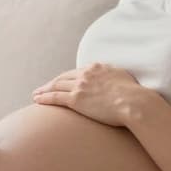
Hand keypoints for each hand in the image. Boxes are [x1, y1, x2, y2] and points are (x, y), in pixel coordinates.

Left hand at [31, 63, 145, 126]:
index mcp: (97, 68)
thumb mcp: (123, 78)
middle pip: (63, 77)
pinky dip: (44, 97)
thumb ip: (113, 76)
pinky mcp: (76, 100)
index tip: (61, 82)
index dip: (66, 78)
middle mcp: (86, 74)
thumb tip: (114, 80)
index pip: (76, 72)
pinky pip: (55, 97)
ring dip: (44, 90)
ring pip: (56, 86)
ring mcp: (80, 86)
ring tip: (36, 94)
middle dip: (52, 83)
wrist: (134, 102)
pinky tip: (37, 100)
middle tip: (43, 87)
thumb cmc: (134, 94)